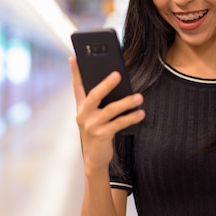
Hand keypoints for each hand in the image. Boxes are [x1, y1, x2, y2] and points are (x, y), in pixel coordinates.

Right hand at [69, 57, 144, 172]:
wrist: (94, 158)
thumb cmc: (97, 132)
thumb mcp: (93, 115)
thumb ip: (99, 101)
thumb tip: (116, 81)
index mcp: (81, 106)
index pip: (77, 86)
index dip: (75, 71)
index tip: (74, 57)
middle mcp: (83, 114)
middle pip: (94, 95)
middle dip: (106, 84)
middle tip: (118, 74)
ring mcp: (92, 125)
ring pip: (110, 110)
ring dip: (126, 102)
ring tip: (139, 97)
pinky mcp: (101, 135)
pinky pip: (119, 124)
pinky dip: (131, 118)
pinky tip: (141, 113)